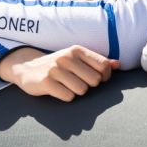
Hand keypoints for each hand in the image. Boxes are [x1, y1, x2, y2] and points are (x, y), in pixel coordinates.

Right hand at [0, 45, 118, 101]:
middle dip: (89, 85)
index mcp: (77, 50)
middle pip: (95, 81)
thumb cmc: (58, 65)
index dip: (104, 77)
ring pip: (82, 90)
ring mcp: (56, 69)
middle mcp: (67, 57)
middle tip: (78, 82)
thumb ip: (98, 61)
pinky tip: (58, 90)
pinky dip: (66, 97)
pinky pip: (68, 97)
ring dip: (77, 92)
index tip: (97, 79)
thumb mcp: (77, 58)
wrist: (27, 68)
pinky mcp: (46, 82)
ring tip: (67, 86)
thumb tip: (118, 64)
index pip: (104, 66)